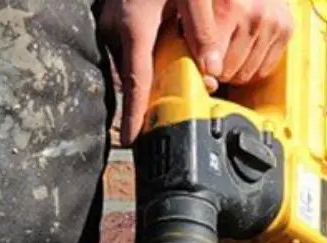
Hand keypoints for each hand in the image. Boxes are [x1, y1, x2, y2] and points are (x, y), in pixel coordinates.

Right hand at [99, 0, 294, 146]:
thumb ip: (204, 27)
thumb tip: (213, 71)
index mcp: (135, 24)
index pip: (135, 80)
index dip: (133, 113)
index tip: (130, 140)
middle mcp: (118, 28)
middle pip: (133, 76)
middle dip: (144, 100)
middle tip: (156, 123)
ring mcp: (113, 23)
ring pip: (132, 63)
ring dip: (148, 79)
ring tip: (164, 94)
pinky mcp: (117, 17)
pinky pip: (132, 49)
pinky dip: (146, 60)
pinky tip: (163, 59)